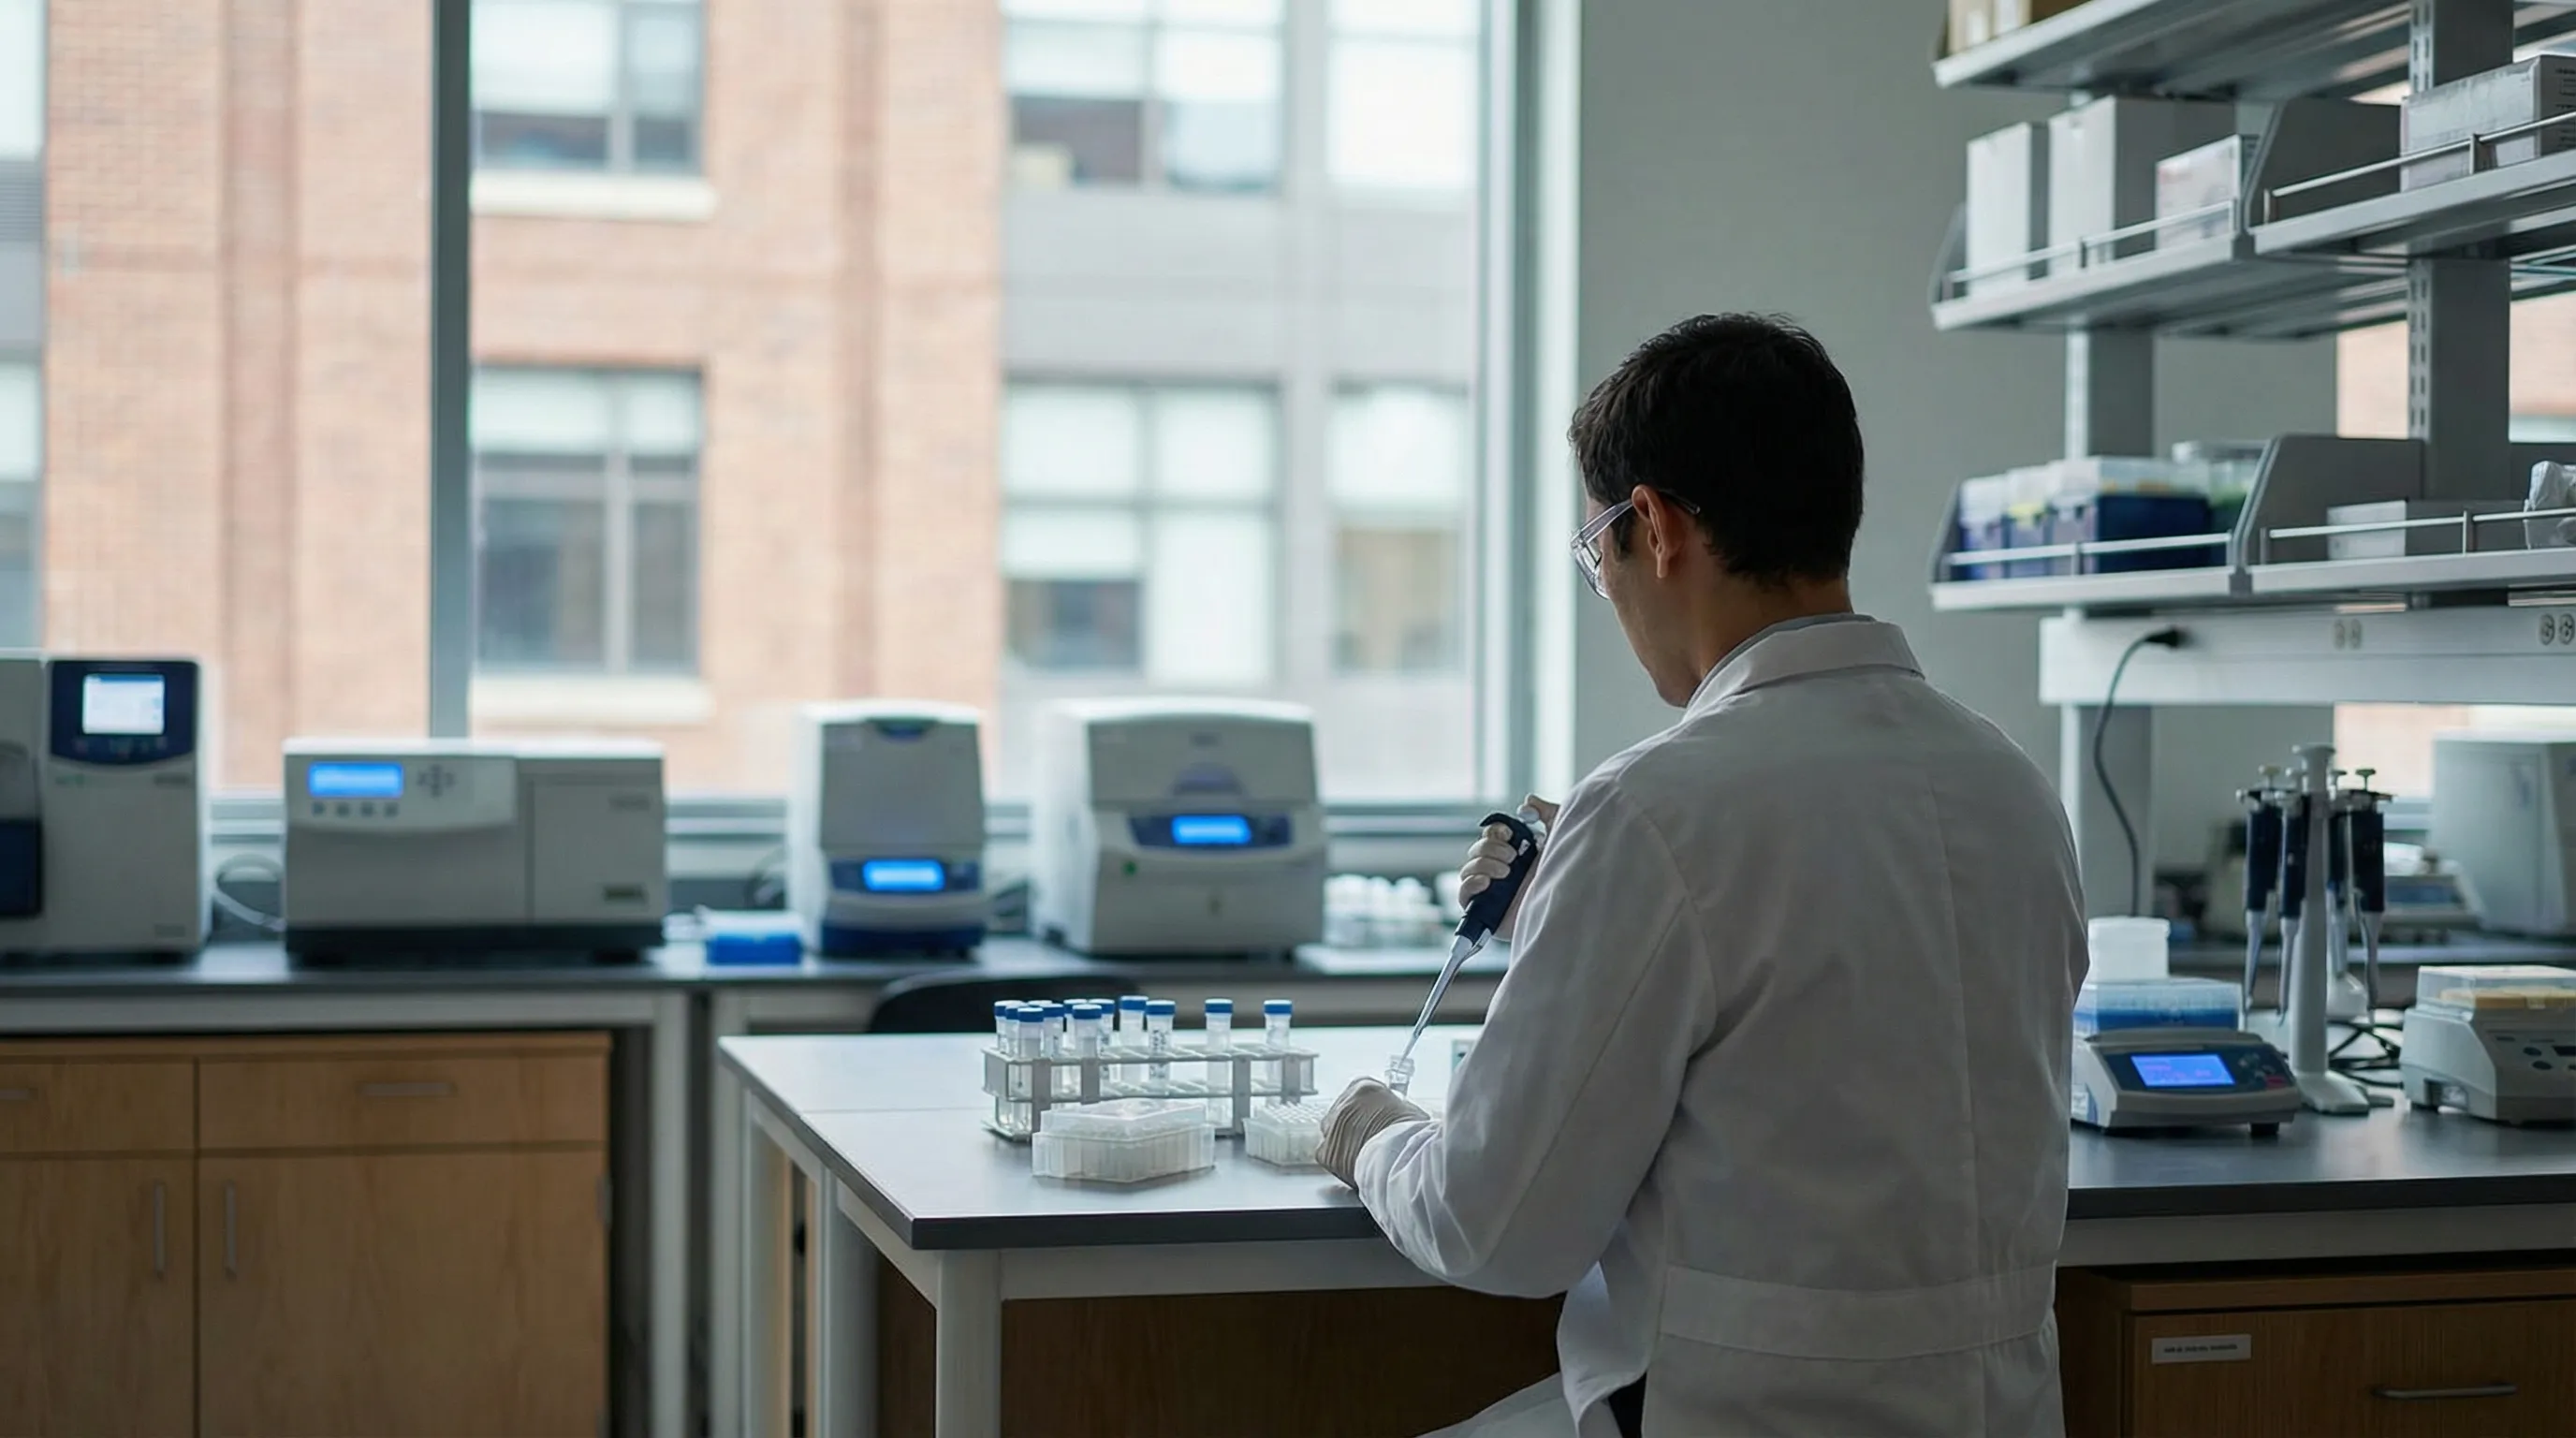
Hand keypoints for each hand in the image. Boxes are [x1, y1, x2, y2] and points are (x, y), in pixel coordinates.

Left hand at [1319, 1077, 1428, 1187]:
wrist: (1402, 1159)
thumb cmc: (1411, 1134)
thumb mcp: (1410, 1110)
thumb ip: (1396, 1108)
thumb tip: (1396, 1115)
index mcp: (1363, 1087)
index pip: (1358, 1093)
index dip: (1367, 1109)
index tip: (1373, 1117)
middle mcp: (1343, 1103)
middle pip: (1342, 1112)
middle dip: (1353, 1124)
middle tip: (1367, 1138)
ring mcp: (1332, 1128)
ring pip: (1331, 1132)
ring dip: (1342, 1141)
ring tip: (1361, 1154)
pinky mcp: (1327, 1152)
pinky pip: (1326, 1154)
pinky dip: (1337, 1160)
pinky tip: (1353, 1165)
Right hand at [1457, 794, 1558, 940]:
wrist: (1572, 909)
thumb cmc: (1571, 875)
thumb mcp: (1563, 836)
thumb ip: (1548, 814)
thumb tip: (1528, 802)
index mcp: (1517, 855)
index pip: (1491, 835)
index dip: (1495, 831)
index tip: (1510, 834)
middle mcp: (1502, 873)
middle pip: (1477, 849)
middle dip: (1491, 847)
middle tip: (1513, 857)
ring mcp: (1492, 892)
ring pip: (1467, 869)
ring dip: (1484, 864)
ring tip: (1507, 873)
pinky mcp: (1486, 912)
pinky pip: (1463, 894)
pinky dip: (1470, 883)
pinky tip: (1487, 883)